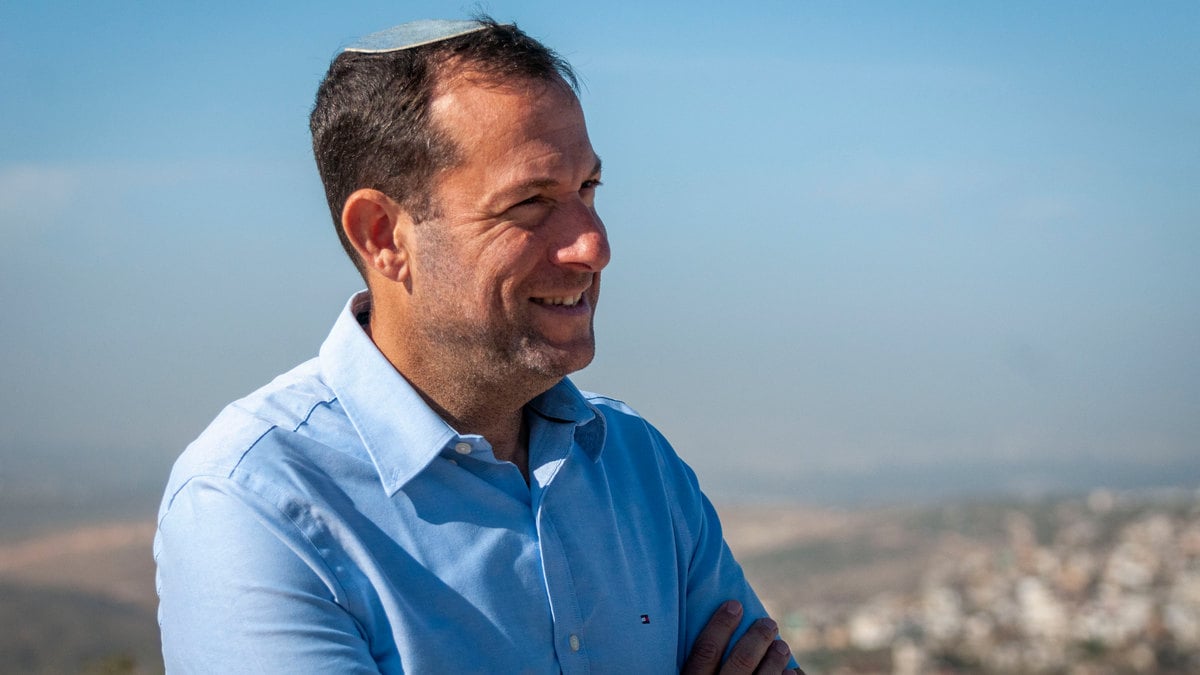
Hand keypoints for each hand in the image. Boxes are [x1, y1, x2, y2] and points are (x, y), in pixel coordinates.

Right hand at [681, 600, 803, 674]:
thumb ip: (698, 663)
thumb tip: (722, 618)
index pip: (705, 651)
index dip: (720, 624)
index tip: (734, 603)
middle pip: (739, 662)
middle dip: (757, 638)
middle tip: (768, 622)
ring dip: (775, 659)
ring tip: (781, 645)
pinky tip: (792, 673)